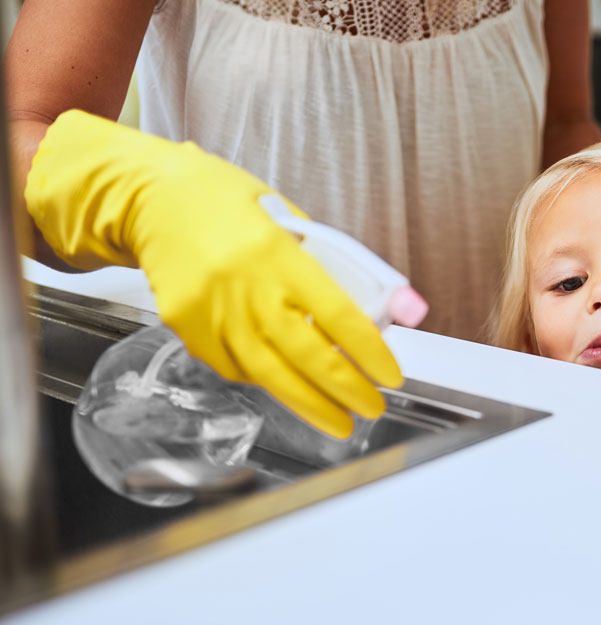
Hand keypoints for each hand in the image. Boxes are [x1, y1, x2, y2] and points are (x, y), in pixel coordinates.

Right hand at [26, 110, 400, 437]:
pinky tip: (290, 389)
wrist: (151, 198)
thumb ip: (339, 264)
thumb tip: (399, 307)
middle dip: (346, 390)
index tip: (391, 375)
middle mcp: (245, 287)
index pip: (338, 314)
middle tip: (373, 409)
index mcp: (279, 253)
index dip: (369, 352)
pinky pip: (235, 368)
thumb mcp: (291, 219)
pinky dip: (266, 381)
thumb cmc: (227, 202)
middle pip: (306, 355)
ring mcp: (212, 312)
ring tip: (340, 421)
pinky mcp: (186, 328)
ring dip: (310, 404)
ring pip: (270, 374)